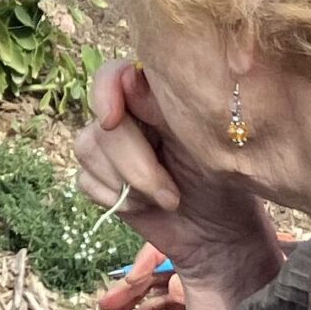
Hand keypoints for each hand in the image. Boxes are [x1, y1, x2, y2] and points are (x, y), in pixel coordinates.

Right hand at [76, 62, 283, 309]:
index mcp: (156, 95)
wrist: (220, 235)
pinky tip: (143, 207)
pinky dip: (114, 198)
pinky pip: (85, 180)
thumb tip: (130, 77)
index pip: (113, 75)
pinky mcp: (99, 177)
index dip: (106, 92)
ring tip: (166, 199)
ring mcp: (110, 145)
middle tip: (170, 194)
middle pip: (102, 122)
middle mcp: (129, 113)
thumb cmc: (225, 180)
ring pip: (87, 149)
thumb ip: (165, 108)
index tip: (112, 119)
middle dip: (133, 164)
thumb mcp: (205, 142)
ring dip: (128, 183)